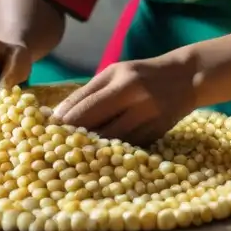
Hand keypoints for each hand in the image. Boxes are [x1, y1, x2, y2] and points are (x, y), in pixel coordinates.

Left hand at [52, 54, 197, 146]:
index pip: (84, 106)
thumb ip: (88, 93)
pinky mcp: (157, 134)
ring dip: (90, 150)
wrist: (185, 77)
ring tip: (71, 156)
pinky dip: (110, 152)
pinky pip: (127, 147)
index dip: (62, 122)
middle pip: (96, 126)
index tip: (44, 133)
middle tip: (53, 149)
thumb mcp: (114, 73)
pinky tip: (97, 157)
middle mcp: (136, 98)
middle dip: (72, 137)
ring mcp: (149, 118)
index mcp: (122, 80)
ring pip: (111, 141)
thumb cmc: (141, 73)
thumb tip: (58, 116)